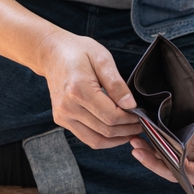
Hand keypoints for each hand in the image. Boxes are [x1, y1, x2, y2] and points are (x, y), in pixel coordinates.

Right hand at [37, 30, 141, 148]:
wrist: (52, 54)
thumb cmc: (78, 52)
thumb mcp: (102, 59)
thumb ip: (116, 84)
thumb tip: (131, 105)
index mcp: (78, 90)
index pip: (111, 116)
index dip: (130, 119)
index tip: (141, 115)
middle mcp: (68, 107)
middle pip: (105, 130)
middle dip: (127, 130)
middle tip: (140, 125)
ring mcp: (63, 116)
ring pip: (96, 140)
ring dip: (117, 139)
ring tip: (131, 131)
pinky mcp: (61, 120)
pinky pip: (87, 138)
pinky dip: (104, 138)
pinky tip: (116, 132)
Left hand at [130, 87, 193, 184]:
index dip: (183, 170)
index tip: (169, 156)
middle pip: (179, 176)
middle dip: (158, 165)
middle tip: (138, 151)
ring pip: (170, 169)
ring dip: (151, 159)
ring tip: (134, 144)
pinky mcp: (186, 153)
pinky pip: (167, 158)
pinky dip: (153, 151)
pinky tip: (140, 139)